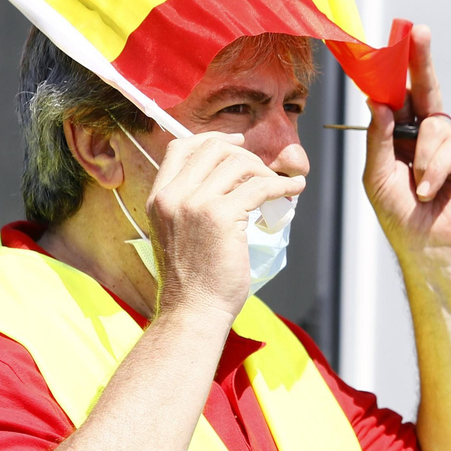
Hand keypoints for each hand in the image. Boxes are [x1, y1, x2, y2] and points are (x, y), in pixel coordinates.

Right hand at [146, 132, 304, 321]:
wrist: (193, 311)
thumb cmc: (192, 280)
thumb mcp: (177, 233)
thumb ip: (190, 204)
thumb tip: (227, 180)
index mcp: (158, 198)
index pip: (181, 148)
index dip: (213, 139)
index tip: (237, 143)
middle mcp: (173, 196)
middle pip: (213, 149)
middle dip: (245, 155)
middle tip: (264, 171)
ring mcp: (195, 204)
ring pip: (239, 164)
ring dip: (265, 171)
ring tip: (278, 186)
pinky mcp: (222, 217)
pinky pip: (259, 187)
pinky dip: (282, 185)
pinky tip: (292, 191)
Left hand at [363, 25, 450, 259]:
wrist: (431, 247)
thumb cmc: (400, 216)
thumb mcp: (377, 176)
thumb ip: (379, 139)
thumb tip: (378, 103)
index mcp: (400, 135)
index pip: (397, 96)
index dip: (396, 71)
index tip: (395, 40)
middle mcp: (426, 134)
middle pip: (425, 90)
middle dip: (421, 60)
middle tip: (418, 31)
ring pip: (435, 125)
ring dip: (424, 156)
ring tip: (419, 186)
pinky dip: (438, 167)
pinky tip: (431, 188)